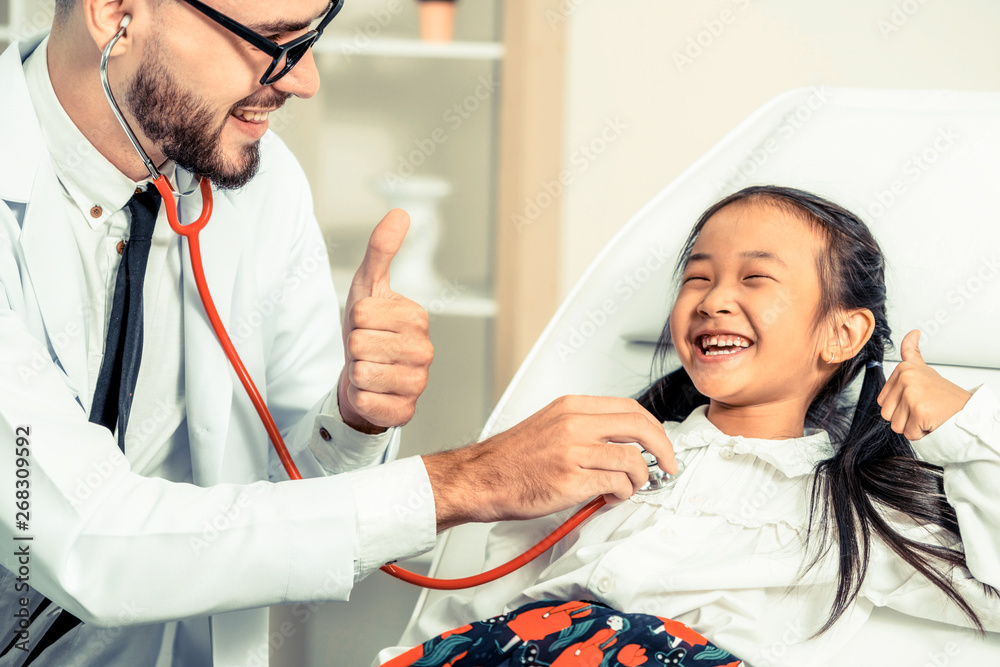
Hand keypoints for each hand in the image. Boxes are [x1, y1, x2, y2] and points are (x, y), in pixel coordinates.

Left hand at [338, 209, 433, 432]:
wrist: (364, 377)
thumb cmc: (367, 331)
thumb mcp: (368, 287)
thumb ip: (381, 250)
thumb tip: (399, 214)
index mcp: (417, 318)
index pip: (362, 313)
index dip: (355, 319)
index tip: (367, 325)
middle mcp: (424, 351)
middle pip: (360, 342)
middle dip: (354, 347)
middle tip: (366, 350)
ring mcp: (418, 383)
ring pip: (361, 372)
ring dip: (356, 373)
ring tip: (369, 369)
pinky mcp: (405, 411)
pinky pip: (366, 400)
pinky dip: (360, 398)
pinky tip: (373, 392)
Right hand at [423, 396, 676, 529]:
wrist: (479, 478)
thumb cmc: (510, 459)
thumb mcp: (549, 425)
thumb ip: (584, 427)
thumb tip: (622, 441)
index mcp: (571, 407)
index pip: (629, 407)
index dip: (653, 427)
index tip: (661, 443)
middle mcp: (574, 423)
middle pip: (639, 428)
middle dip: (662, 449)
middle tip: (667, 465)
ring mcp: (573, 451)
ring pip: (631, 460)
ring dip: (639, 479)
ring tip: (627, 488)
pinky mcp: (571, 480)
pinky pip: (616, 484)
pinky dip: (622, 493)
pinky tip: (611, 496)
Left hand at [876, 330, 971, 439]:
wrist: (967, 411)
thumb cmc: (943, 394)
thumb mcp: (923, 369)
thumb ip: (911, 353)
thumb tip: (912, 333)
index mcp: (903, 369)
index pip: (883, 401)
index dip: (899, 406)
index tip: (917, 399)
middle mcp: (906, 378)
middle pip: (886, 414)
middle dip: (903, 418)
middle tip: (923, 409)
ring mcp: (912, 394)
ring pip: (895, 425)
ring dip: (911, 426)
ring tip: (927, 415)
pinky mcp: (919, 411)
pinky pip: (908, 433)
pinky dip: (920, 433)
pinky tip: (932, 422)